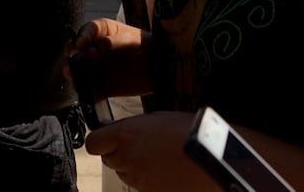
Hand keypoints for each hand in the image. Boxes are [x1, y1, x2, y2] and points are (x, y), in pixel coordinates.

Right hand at [73, 18, 150, 96]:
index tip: (82, 43)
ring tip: (72, 71)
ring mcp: (95, 66)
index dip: (83, 35)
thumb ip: (114, 42)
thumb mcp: (132, 38)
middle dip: (72, 51)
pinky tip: (83, 85)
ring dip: (72, 69)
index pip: (87, 30)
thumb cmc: (145, 46)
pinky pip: (87, 86)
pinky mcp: (100, 84)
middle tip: (75, 55)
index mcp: (102, 32)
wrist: (159, 68)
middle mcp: (94, 48)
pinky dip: (83, 86)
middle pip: (76, 48)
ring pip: (77, 67)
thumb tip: (97, 48)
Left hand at [86, 113, 219, 191]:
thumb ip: (132, 128)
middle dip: (120, 153)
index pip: (93, 142)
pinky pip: (140, 184)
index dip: (101, 139)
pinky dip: (148, 178)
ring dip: (134, 166)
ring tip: (158, 157)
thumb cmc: (188, 132)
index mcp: (124, 135)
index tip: (107, 137)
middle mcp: (126, 158)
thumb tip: (122, 132)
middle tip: (140, 145)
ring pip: (124, 172)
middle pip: (109, 158)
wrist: (210, 156)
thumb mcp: (156, 119)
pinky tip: (165, 169)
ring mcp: (137, 179)